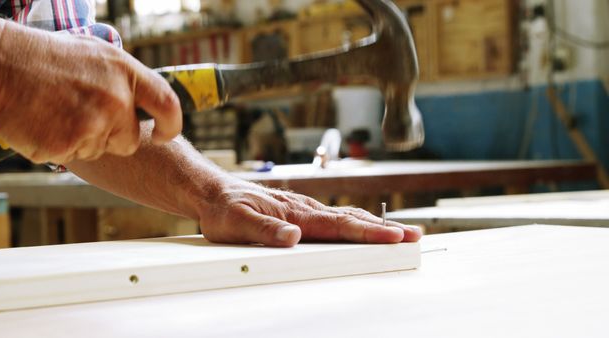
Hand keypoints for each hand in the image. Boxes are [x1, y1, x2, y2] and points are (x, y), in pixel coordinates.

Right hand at [0, 16, 181, 162]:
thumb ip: (124, 80)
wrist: (0, 65)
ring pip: (99, 151)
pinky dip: (58, 146)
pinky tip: (44, 123)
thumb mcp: (97, 55)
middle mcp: (115, 100)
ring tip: (58, 111)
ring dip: (82, 140)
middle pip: (129, 141)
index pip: (167, 105)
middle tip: (81, 114)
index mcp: (126, 73)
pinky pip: (73, 157)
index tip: (162, 135)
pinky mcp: (68, 145)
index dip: (170, 125)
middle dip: (111, 136)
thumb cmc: (47, 58)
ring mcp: (92, 124)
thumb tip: (148, 105)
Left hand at [196, 180, 421, 246]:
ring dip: (376, 225)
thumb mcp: (236, 223)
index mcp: (296, 213)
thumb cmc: (224, 208)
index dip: (369, 233)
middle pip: (352, 219)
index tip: (393, 238)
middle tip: (414, 236)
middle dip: (385, 228)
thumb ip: (264, 230)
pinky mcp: (301, 212)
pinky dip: (358, 222)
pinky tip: (365, 227)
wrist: (213, 191)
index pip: (340, 225)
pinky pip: (336, 217)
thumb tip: (293, 237)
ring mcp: (305, 209)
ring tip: (400, 232)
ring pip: (347, 217)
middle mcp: (305, 209)